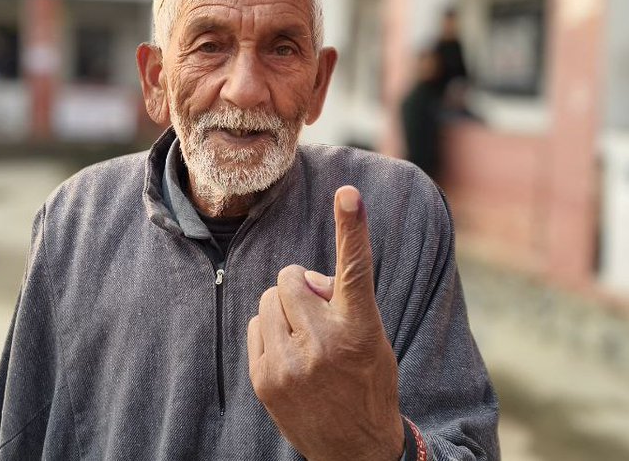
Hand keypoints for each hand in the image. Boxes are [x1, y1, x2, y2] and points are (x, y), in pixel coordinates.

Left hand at [247, 186, 401, 460]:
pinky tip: (290, 356)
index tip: (349, 193)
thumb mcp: (373, 339)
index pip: (354, 269)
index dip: (352, 228)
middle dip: (301, 286)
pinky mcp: (265, 379)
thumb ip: (341, 302)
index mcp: (359, 329)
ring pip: (269, 300)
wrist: (355, 449)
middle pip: (292, 278)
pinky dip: (270, 332)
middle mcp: (324, 344)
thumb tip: (304, 280)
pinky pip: (256, 325)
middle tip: (320, 312)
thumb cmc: (367, 381)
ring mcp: (289, 364)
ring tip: (305, 337)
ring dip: (284, 309)